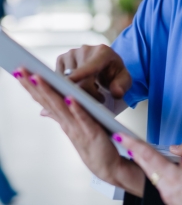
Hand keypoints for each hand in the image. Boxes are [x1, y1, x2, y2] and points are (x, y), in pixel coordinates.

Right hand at [14, 68, 144, 196]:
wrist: (108, 164)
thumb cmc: (95, 139)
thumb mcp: (76, 126)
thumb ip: (61, 116)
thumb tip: (43, 109)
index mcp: (64, 119)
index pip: (46, 101)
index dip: (32, 87)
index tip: (21, 72)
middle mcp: (67, 123)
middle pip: (49, 101)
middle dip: (35, 85)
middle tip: (21, 69)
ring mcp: (77, 129)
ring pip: (62, 108)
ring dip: (51, 93)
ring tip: (39, 77)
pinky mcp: (92, 132)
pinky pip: (84, 118)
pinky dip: (76, 109)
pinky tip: (70, 98)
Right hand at [56, 44, 131, 101]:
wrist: (107, 65)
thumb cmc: (115, 74)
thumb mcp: (124, 80)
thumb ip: (122, 86)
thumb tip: (117, 93)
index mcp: (103, 52)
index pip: (91, 66)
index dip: (80, 74)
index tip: (70, 81)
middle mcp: (85, 49)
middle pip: (78, 80)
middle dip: (87, 94)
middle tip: (99, 98)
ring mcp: (71, 53)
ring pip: (67, 82)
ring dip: (77, 92)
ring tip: (92, 88)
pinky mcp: (61, 59)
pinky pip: (59, 80)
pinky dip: (67, 87)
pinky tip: (80, 85)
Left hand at [118, 134, 181, 204]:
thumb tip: (181, 160)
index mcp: (175, 177)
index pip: (149, 156)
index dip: (135, 145)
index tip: (123, 137)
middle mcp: (168, 188)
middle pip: (147, 165)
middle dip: (134, 151)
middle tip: (123, 140)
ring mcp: (169, 197)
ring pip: (153, 175)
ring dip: (145, 162)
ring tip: (137, 151)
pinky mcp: (172, 203)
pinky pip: (161, 184)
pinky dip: (156, 173)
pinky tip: (157, 170)